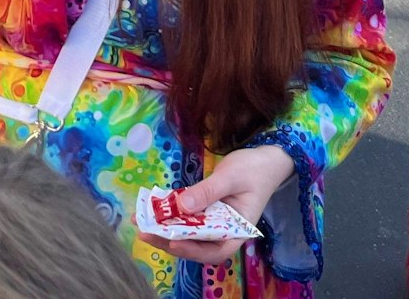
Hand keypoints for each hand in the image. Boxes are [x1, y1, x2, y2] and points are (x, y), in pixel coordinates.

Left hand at [137, 144, 294, 264]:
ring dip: (166, 229)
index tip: (173, 242)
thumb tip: (181, 206)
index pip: (215, 250)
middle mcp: (225, 231)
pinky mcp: (207, 210)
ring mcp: (215, 221)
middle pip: (197, 244)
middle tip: (145, 231)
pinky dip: (171, 215)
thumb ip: (207, 192)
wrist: (266, 158)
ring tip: (142, 222)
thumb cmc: (254, 170)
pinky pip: (188, 216)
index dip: (193, 250)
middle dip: (170, 240)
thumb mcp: (230, 178)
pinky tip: (153, 209)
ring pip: (189, 232)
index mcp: (238, 230)